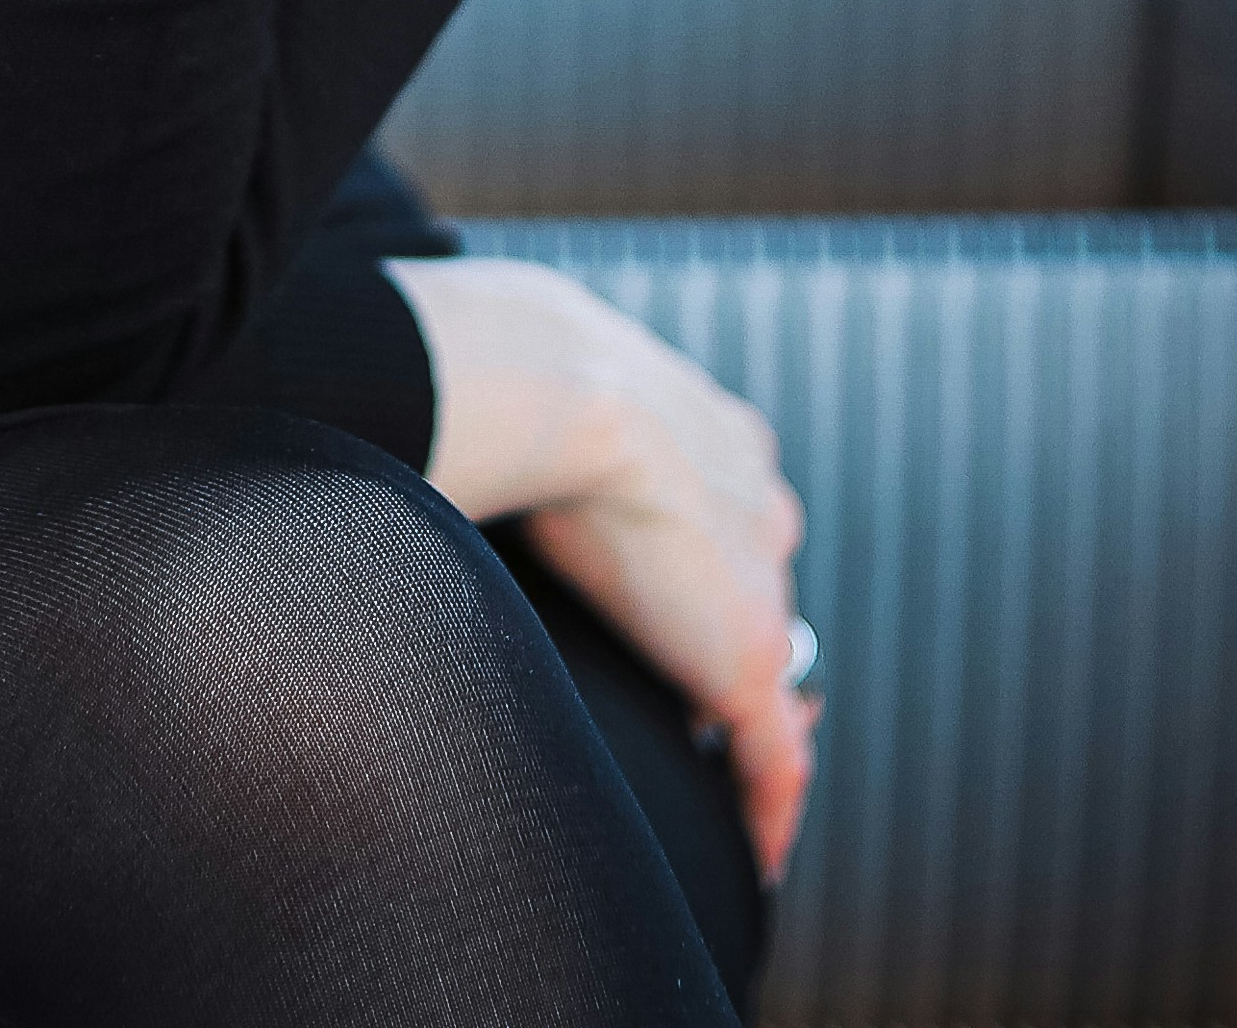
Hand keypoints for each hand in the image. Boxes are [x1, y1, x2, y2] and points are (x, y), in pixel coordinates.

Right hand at [387, 254, 818, 881]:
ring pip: (764, 675)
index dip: (696, 575)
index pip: (726, 526)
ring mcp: (759, 590)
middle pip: (753, 598)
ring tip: (711, 789)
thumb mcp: (534, 397)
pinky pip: (775, 758)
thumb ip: (536, 434)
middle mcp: (757, 509)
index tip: (663, 613)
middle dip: (717, 646)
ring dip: (734, 727)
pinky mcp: (743, 661)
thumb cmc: (508, 379)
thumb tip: (462, 450)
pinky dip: (768, 809)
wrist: (549, 390)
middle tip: (679, 710)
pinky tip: (757, 856)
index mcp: (716, 438)